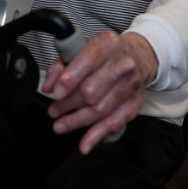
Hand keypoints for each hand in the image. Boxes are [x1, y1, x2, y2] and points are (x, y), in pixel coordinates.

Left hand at [42, 31, 157, 153]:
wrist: (138, 56)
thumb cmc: (105, 53)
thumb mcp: (82, 47)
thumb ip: (62, 64)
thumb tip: (49, 86)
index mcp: (107, 44)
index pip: (87, 62)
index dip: (69, 80)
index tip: (55, 94)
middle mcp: (122, 64)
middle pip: (92, 91)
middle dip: (68, 105)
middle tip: (54, 111)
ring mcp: (131, 84)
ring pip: (101, 109)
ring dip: (77, 121)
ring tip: (60, 125)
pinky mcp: (136, 102)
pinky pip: (115, 122)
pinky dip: (97, 135)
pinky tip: (84, 144)